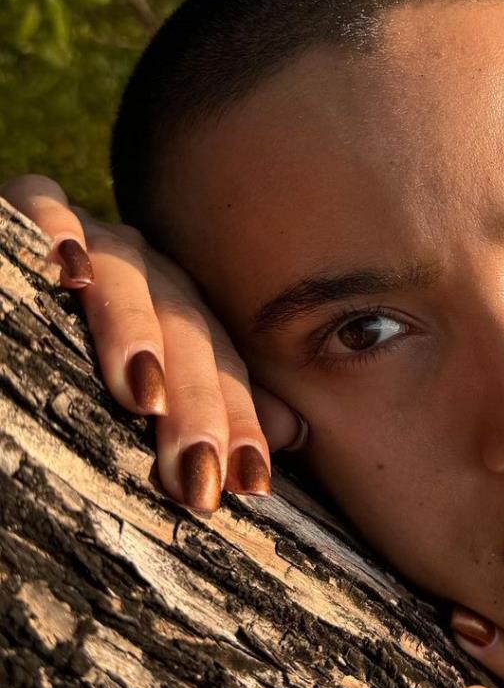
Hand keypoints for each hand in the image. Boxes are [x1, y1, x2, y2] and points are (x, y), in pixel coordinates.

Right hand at [0, 174, 306, 511]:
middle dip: (195, 405)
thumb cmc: (86, 354)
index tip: (250, 485)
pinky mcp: (28, 208)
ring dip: (135, 332)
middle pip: (185, 333)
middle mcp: (150, 275)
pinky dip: (53, 230)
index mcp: (184, 316)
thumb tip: (292, 431)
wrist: (22, 280)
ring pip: (127, 280)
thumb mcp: (148, 385)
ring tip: (143, 396)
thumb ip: (211, 403)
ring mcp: (95, 240)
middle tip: (198, 474)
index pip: (223, 368)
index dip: (238, 423)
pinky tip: (66, 269)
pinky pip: (43, 202)